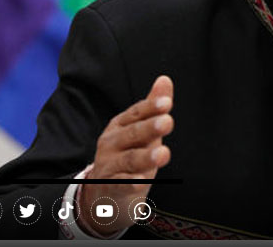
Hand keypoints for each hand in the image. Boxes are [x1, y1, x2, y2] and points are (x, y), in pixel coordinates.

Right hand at [77, 76, 173, 235]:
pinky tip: (141, 181)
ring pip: (129, 160)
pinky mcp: (112, 188)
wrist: (105, 194)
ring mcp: (110, 166)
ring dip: (146, 157)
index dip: (151, 108)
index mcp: (120, 125)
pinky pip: (123, 184)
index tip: (167, 103)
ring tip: (163, 153)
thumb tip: (165, 79)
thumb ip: (153, 107)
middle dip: (149, 128)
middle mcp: (112, 143)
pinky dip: (132, 182)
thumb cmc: (129, 155)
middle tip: (168, 122)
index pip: (136, 113)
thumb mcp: (142, 130)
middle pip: (132, 134)